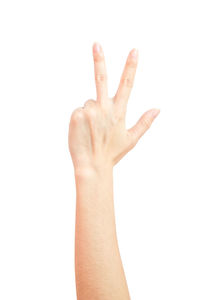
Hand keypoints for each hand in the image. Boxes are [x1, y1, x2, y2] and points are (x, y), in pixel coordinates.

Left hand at [68, 42, 159, 172]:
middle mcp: (105, 109)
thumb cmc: (112, 153)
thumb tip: (158, 109)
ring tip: (92, 130)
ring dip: (90, 112)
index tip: (134, 51)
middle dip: (99, 61)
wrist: (92, 166)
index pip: (127, 85)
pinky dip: (80, 118)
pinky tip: (83, 131)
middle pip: (101, 79)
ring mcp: (89, 112)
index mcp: (119, 112)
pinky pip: (78, 110)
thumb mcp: (131, 139)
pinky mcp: (76, 116)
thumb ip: (145, 122)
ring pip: (88, 102)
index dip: (130, 67)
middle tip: (96, 44)